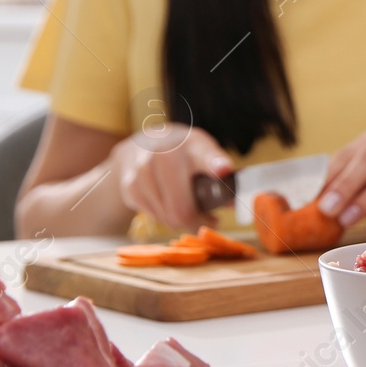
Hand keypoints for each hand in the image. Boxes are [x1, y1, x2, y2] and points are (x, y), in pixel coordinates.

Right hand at [110, 122, 233, 231]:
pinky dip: (167, 218)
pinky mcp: (130, 187)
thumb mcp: (205, 153)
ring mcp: (144, 171)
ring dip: (184, 221)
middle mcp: (166, 154)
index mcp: (194, 145)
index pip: (205, 155)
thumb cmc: (183, 153)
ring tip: (190, 209)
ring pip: (169, 218)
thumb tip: (235, 202)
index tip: (223, 169)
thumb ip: (222, 175)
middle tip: (211, 220)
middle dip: (201, 222)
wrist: (140, 147)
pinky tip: (170, 205)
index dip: (215, 163)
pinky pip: (156, 217)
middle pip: (184, 208)